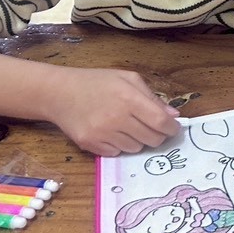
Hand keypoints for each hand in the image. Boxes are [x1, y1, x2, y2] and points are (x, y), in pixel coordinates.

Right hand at [39, 67, 180, 155]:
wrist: (60, 93)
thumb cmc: (97, 82)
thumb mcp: (127, 79)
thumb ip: (152, 97)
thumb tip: (173, 116)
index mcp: (128, 98)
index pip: (160, 122)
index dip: (171, 128)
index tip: (173, 128)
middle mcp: (116, 118)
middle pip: (152, 139)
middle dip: (157, 135)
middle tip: (151, 127)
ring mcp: (102, 133)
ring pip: (135, 148)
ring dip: (137, 140)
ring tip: (127, 126)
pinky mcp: (90, 145)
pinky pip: (116, 153)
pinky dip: (119, 146)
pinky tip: (111, 132)